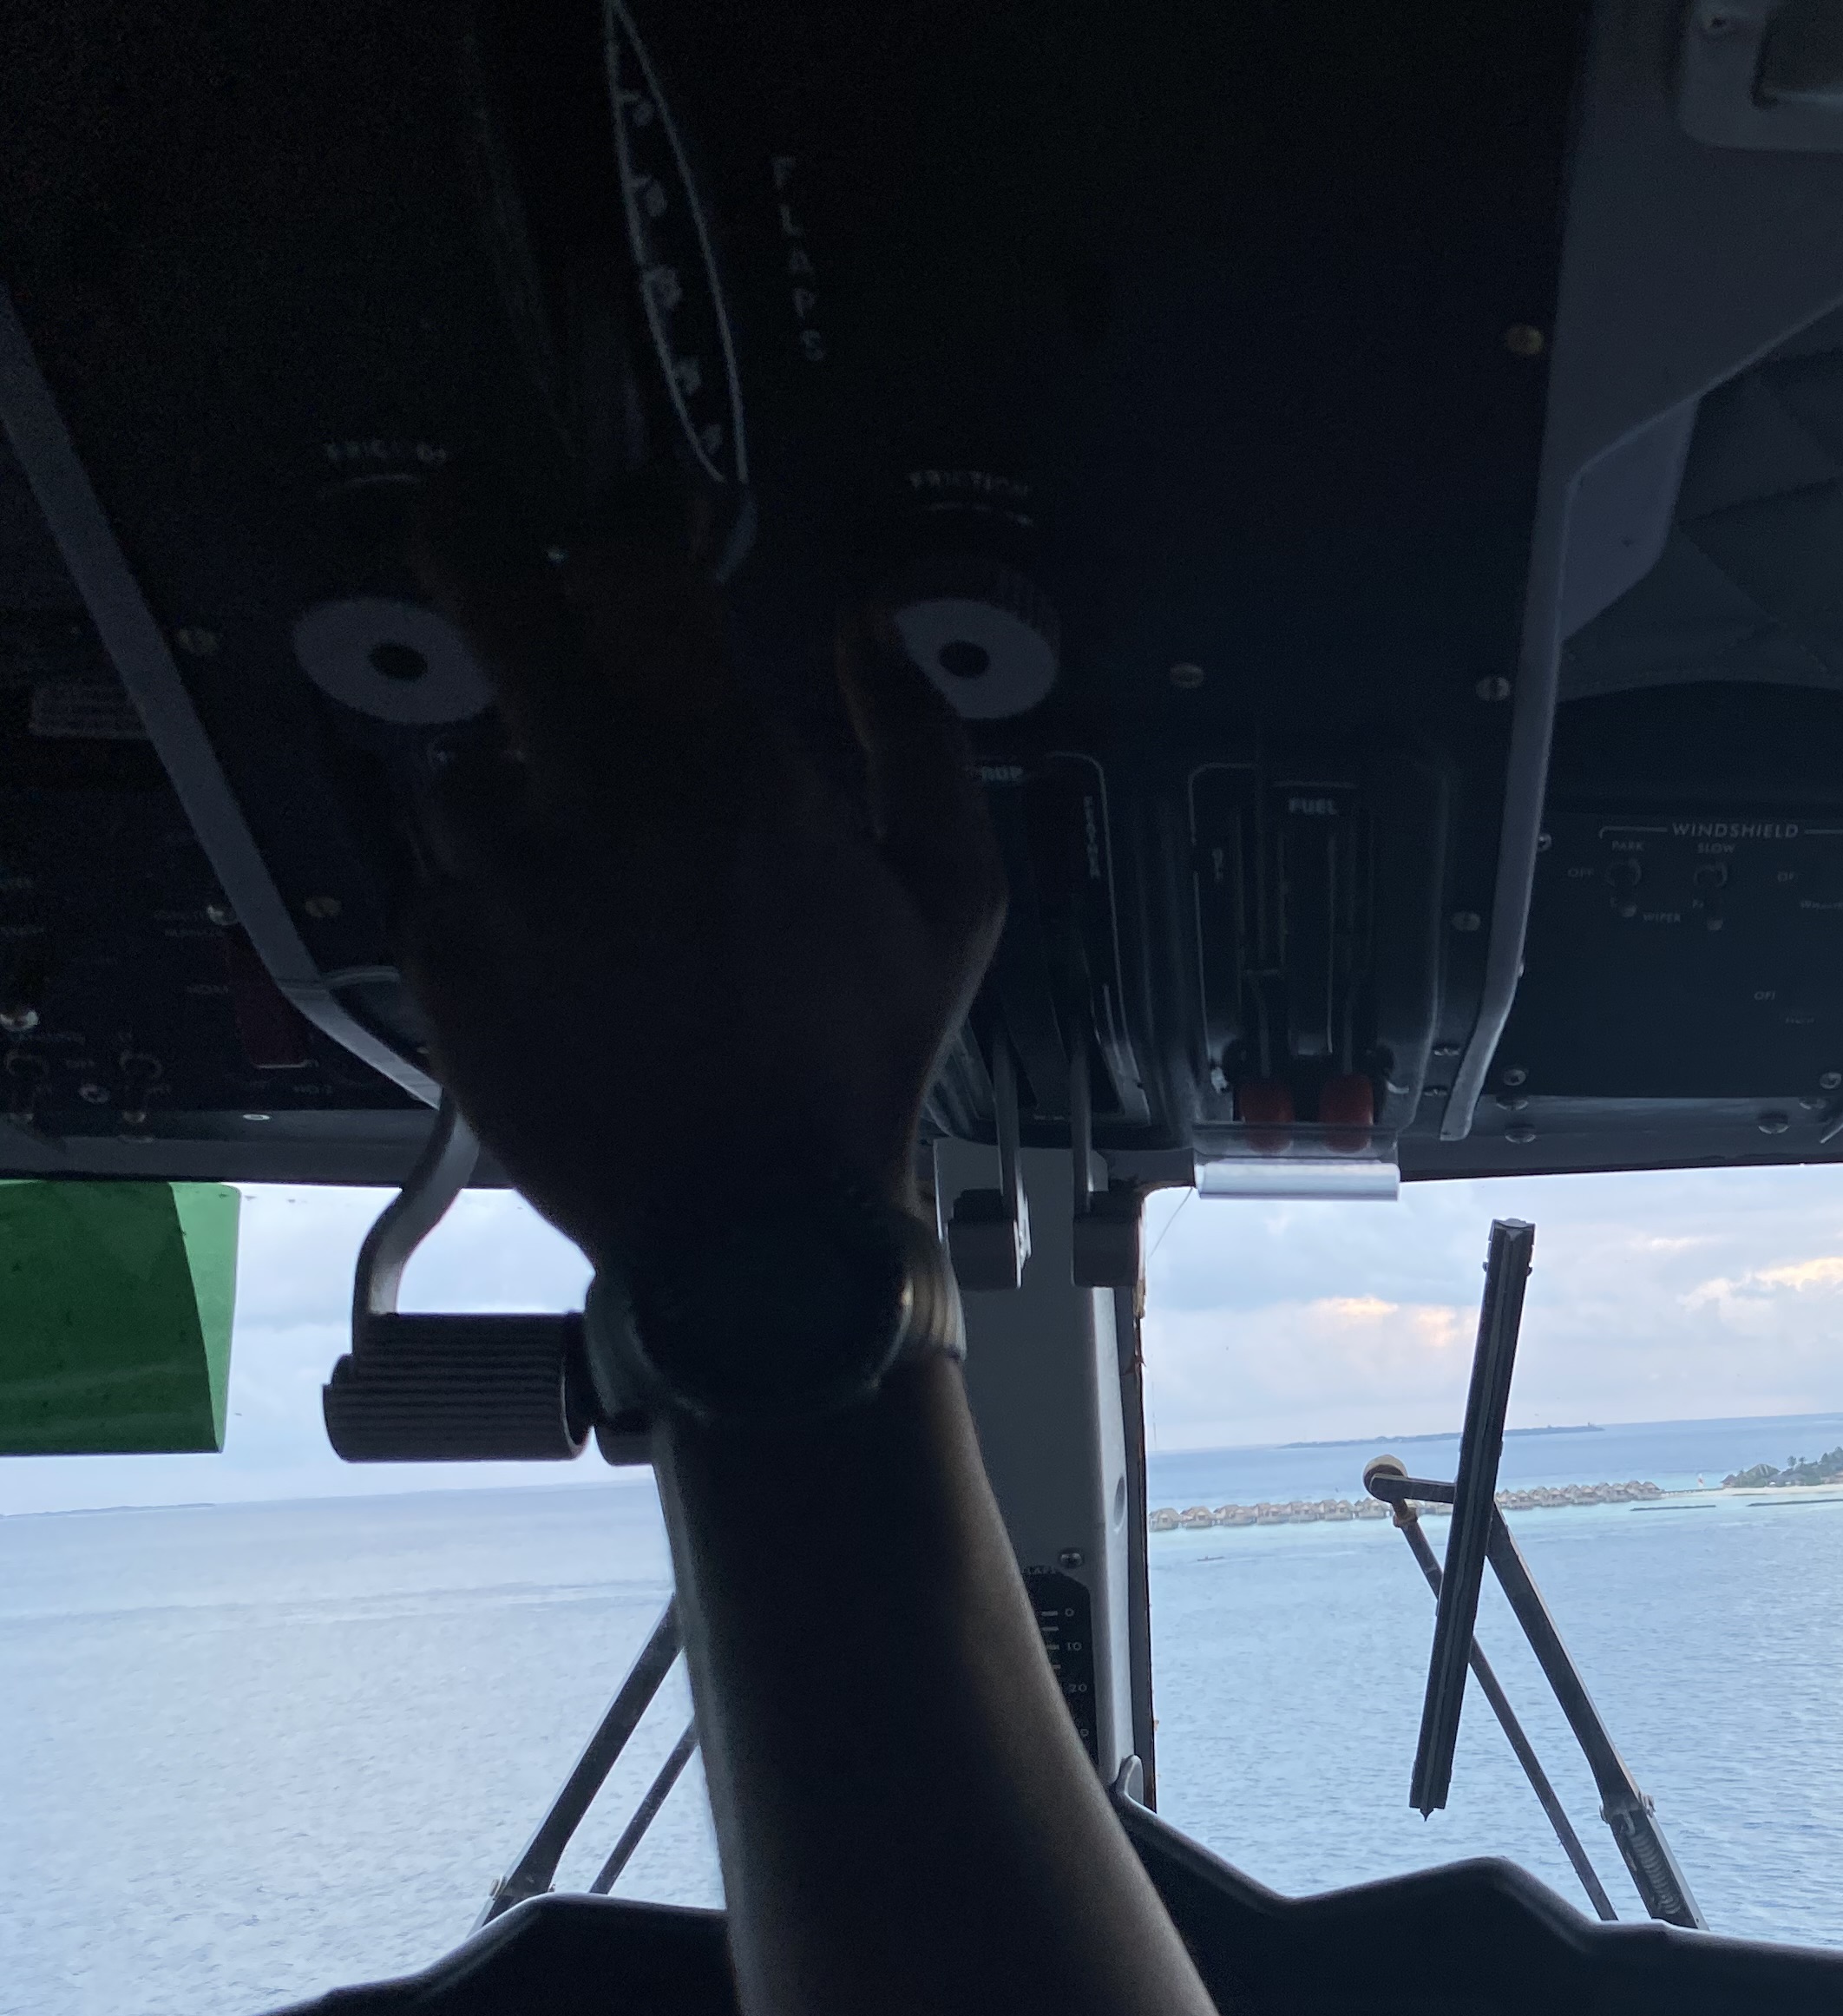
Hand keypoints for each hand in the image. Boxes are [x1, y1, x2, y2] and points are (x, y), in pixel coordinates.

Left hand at [395, 479, 1002, 1267]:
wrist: (752, 1231)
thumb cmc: (860, 1063)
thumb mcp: (953, 901)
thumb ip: (920, 740)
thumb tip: (872, 628)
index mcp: (726, 769)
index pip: (635, 565)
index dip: (630, 510)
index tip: (638, 512)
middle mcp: (595, 800)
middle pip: (489, 594)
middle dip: (473, 533)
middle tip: (470, 515)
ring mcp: (502, 879)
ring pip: (466, 765)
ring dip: (515, 785)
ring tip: (583, 868)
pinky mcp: (443, 960)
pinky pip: (443, 884)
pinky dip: (490, 900)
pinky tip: (564, 960)